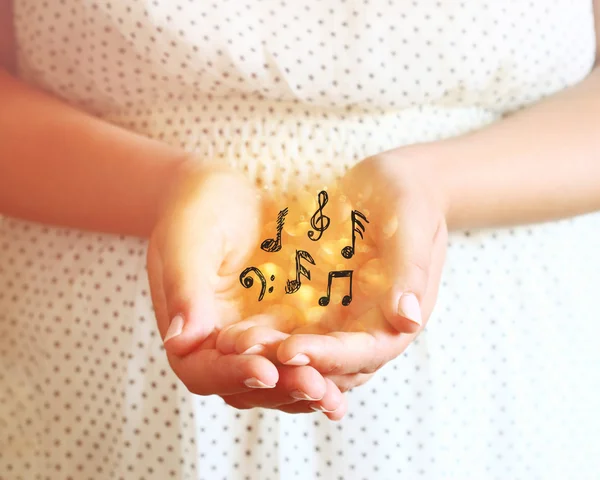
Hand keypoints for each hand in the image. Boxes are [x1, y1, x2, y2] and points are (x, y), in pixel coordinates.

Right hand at [146, 160, 345, 416]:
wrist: (226, 190)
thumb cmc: (198, 208)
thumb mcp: (187, 241)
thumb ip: (185, 290)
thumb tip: (181, 341)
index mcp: (188, 330)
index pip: (203, 371)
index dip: (234, 375)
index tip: (266, 370)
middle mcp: (219, 344)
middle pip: (246, 386)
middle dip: (281, 389)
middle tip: (316, 388)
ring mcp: (253, 338)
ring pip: (277, 381)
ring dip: (305, 389)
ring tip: (334, 397)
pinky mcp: (282, 326)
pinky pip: (301, 356)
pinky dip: (321, 368)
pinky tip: (349, 371)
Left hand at [217, 149, 447, 390]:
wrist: (393, 183)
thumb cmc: (409, 198)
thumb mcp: (413, 225)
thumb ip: (410, 271)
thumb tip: (408, 320)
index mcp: (398, 319)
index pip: (364, 352)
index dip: (329, 357)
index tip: (290, 351)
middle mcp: (369, 328)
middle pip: (330, 364)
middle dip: (288, 363)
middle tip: (243, 351)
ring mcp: (341, 319)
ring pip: (306, 352)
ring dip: (270, 353)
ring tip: (229, 343)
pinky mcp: (319, 304)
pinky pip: (291, 326)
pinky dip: (266, 332)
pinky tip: (233, 326)